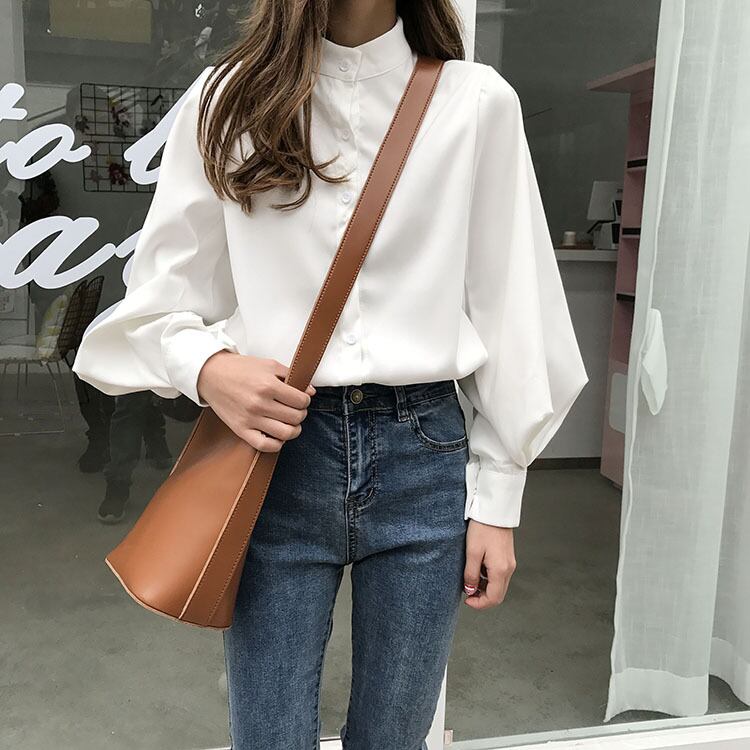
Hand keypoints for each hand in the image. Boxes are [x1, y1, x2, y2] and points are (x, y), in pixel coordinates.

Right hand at [196, 350, 315, 452]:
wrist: (211, 375)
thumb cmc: (240, 369)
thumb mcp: (268, 365)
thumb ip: (291, 376)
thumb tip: (310, 391)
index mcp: (268, 386)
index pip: (301, 401)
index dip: (305, 400)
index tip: (302, 399)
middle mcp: (259, 404)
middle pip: (296, 418)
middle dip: (301, 413)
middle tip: (296, 409)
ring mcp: (250, 419)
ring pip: (285, 433)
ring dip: (294, 429)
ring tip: (290, 422)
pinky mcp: (241, 430)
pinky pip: (265, 446)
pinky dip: (277, 444)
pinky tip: (278, 435)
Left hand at [462, 520, 515, 609]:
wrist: (494, 510)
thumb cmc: (483, 528)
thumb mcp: (472, 552)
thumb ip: (471, 574)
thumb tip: (470, 590)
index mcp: (500, 570)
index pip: (494, 598)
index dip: (479, 604)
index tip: (467, 600)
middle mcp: (509, 568)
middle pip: (498, 594)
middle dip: (482, 598)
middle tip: (467, 593)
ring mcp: (509, 562)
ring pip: (499, 585)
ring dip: (485, 588)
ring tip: (470, 579)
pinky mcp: (507, 557)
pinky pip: (500, 575)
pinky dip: (489, 578)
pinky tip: (478, 569)